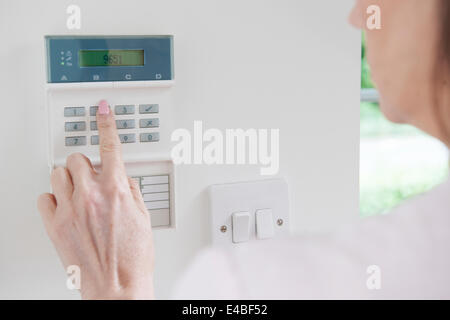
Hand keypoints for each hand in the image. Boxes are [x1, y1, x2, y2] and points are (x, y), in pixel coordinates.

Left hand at [37, 100, 153, 298]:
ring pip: (58, 172)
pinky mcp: (55, 226)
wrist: (117, 287)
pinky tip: (66, 206)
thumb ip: (132, 191)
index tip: (102, 108)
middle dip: (87, 163)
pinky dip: (54, 197)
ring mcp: (71, 210)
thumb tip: (124, 180)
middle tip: (94, 177)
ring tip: (79, 192)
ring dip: (70, 178)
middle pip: (78, 157)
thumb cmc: (134, 258)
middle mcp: (92, 196)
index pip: (111, 146)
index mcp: (117, 190)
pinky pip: (44, 197)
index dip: (107, 122)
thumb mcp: (144, 218)